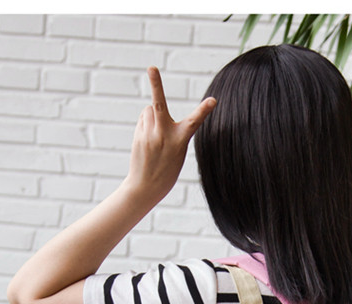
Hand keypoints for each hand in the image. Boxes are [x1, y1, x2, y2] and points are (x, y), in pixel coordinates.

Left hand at [125, 66, 215, 204]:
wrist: (146, 187)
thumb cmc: (167, 170)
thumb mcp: (176, 151)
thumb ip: (168, 128)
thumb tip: (151, 109)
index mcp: (180, 141)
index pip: (195, 122)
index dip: (204, 110)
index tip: (213, 101)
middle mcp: (164, 135)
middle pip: (159, 104)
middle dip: (156, 83)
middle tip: (152, 67)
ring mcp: (149, 135)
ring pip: (150, 110)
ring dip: (152, 116)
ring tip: (154, 135)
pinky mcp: (139, 136)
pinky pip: (144, 120)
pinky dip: (146, 124)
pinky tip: (148, 141)